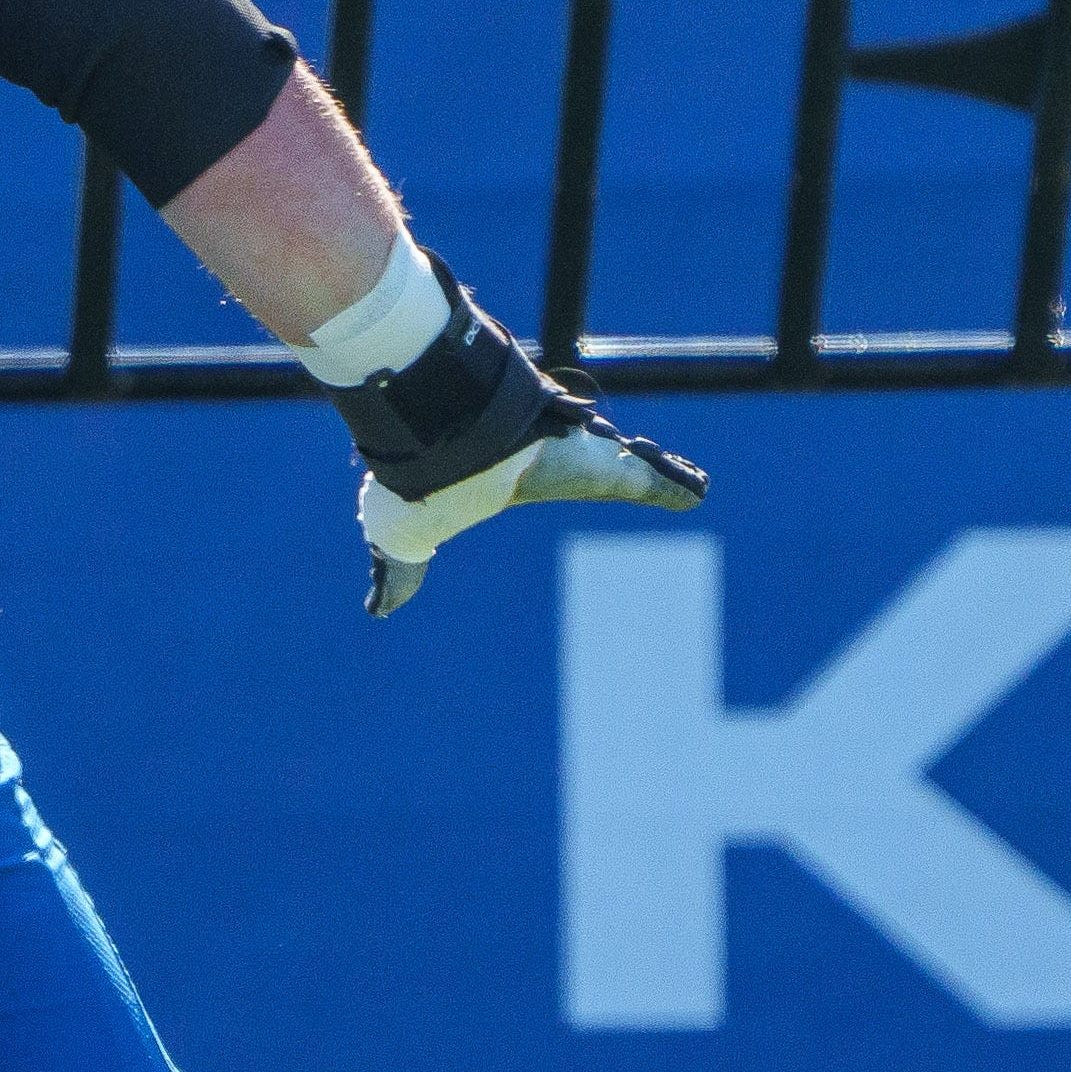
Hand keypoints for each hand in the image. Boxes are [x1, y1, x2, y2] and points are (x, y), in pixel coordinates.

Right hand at [360, 388, 704, 617]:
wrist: (454, 459)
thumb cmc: (431, 496)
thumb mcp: (406, 545)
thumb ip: (399, 575)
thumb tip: (376, 612)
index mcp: (513, 480)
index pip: (546, 477)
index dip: (564, 478)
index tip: (582, 479)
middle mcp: (552, 464)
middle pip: (596, 466)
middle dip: (623, 471)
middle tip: (647, 479)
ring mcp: (585, 462)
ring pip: (630, 467)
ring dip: (658, 477)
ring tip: (688, 483)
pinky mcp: (609, 471)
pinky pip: (652, 479)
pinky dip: (674, 488)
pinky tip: (695, 493)